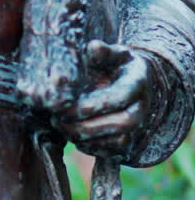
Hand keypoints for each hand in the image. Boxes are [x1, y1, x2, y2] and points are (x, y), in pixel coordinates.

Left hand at [58, 40, 159, 157]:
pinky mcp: (127, 142)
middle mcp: (142, 107)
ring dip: (85, 138)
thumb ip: (102, 52)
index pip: (121, 97)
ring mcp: (137, 127)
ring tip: (60, 127)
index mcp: (137, 83)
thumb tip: (92, 47)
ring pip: (116, 141)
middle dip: (87, 125)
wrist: (130, 83)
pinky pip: (111, 152)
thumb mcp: (112, 53)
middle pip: (122, 124)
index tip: (69, 106)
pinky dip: (89, 147)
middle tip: (58, 120)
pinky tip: (70, 135)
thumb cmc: (115, 66)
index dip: (95, 104)